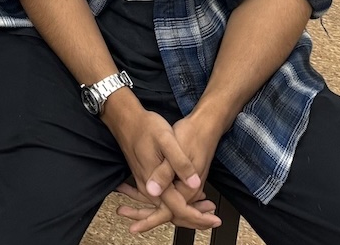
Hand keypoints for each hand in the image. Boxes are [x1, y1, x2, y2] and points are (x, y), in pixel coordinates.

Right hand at [103, 102, 218, 232]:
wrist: (124, 118)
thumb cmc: (145, 126)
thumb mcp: (166, 139)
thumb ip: (178, 163)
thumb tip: (194, 184)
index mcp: (154, 180)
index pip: (177, 209)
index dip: (198, 217)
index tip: (214, 220)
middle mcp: (147, 186)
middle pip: (172, 212)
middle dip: (194, 217)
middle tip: (214, 218)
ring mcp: (144, 183)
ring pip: (167, 206)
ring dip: (187, 209)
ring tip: (206, 207)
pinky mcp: (144, 178)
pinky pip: (161, 198)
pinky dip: (177, 200)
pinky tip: (187, 195)